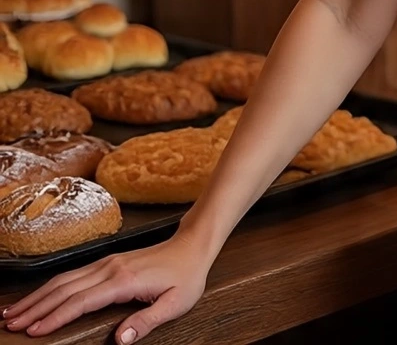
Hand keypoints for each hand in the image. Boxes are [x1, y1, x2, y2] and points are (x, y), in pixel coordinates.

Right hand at [1, 231, 211, 340]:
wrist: (194, 245)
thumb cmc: (186, 275)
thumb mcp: (175, 303)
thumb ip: (146, 322)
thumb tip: (120, 340)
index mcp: (124, 280)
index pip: (82, 301)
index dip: (57, 316)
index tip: (35, 331)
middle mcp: (111, 268)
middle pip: (65, 288)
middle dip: (36, 307)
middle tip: (11, 324)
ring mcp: (107, 262)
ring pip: (65, 279)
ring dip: (38, 296)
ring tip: (14, 312)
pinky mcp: (107, 262)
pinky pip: (73, 274)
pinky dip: (52, 286)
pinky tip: (40, 296)